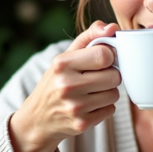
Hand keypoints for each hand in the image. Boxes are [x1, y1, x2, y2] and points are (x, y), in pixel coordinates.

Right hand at [9, 20, 120, 151]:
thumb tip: (113, 27)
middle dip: (110, 75)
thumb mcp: (65, 56)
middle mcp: (67, 85)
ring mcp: (75, 107)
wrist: (37, 119)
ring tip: (91, 92)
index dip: (109, 56)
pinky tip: (89, 105)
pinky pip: (111, 110)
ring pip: (115, 94)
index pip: (105, 55)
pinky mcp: (82, 124)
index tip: (102, 60)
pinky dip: (104, 107)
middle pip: (114, 76)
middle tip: (97, 77)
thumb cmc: (56, 81)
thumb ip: (90, 37)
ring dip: (108, 92)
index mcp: (62, 63)